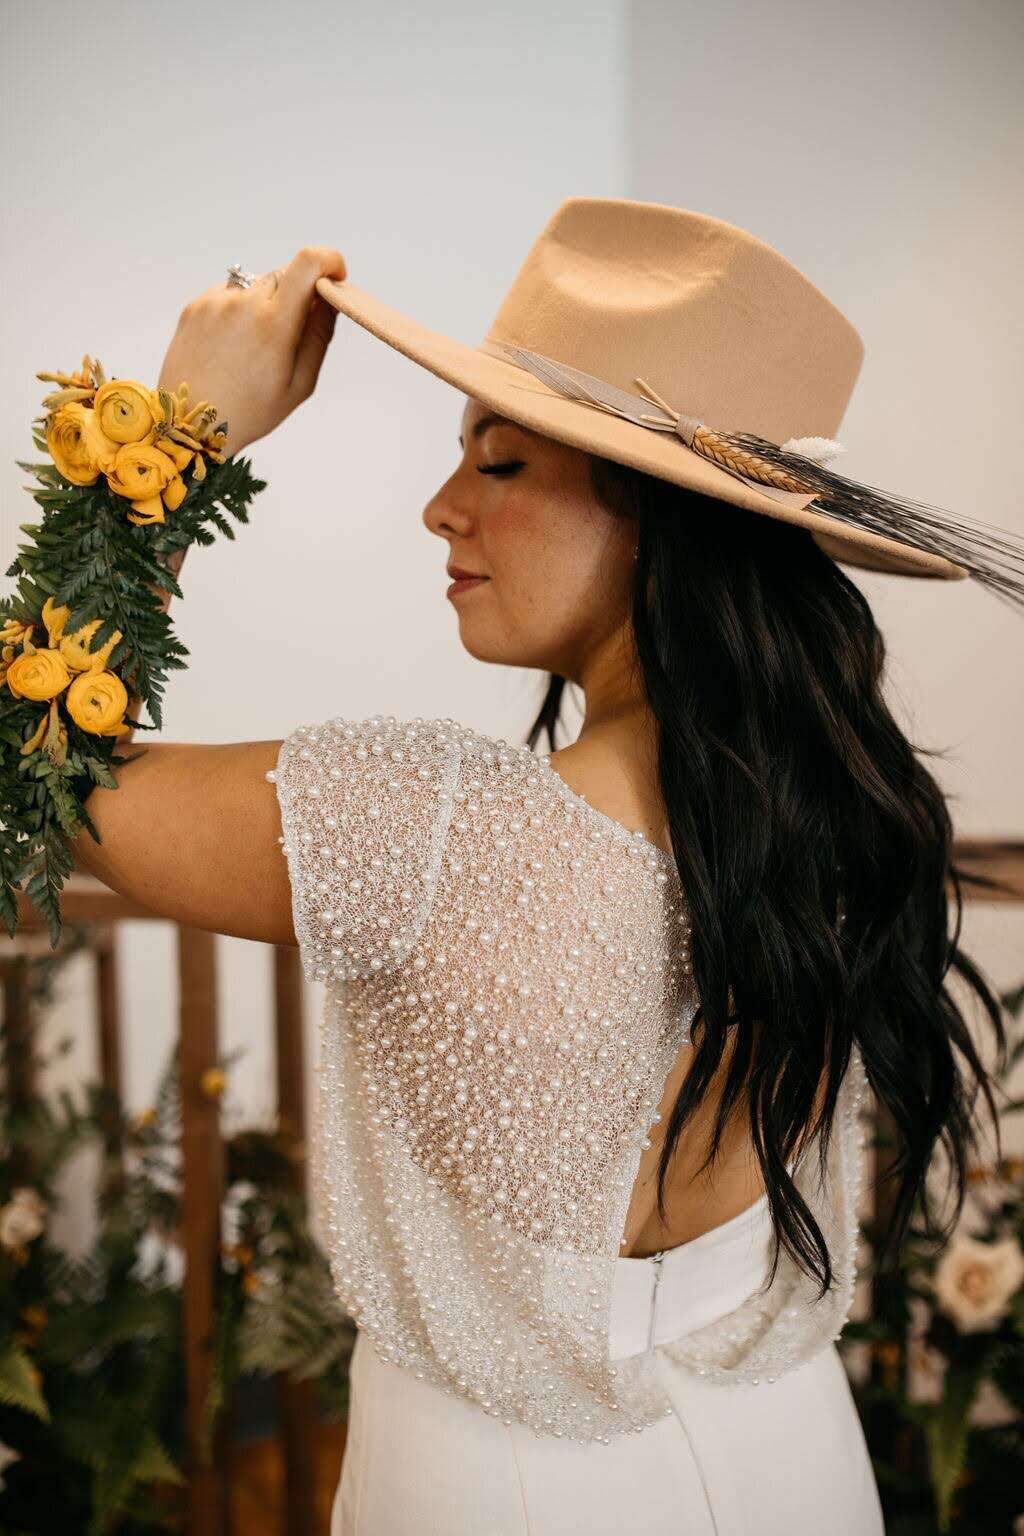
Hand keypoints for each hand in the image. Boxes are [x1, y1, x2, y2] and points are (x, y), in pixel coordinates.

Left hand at [157, 245, 346, 454]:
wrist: (190, 425)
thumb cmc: (250, 412)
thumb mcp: (299, 384)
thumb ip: (319, 336)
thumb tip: (330, 298)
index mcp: (274, 324)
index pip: (307, 263)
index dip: (329, 261)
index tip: (335, 278)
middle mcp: (243, 303)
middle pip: (285, 274)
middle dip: (297, 294)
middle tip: (290, 334)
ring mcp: (215, 302)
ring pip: (256, 284)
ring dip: (266, 303)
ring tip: (255, 346)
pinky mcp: (195, 306)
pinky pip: (228, 294)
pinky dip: (239, 310)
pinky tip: (232, 346)